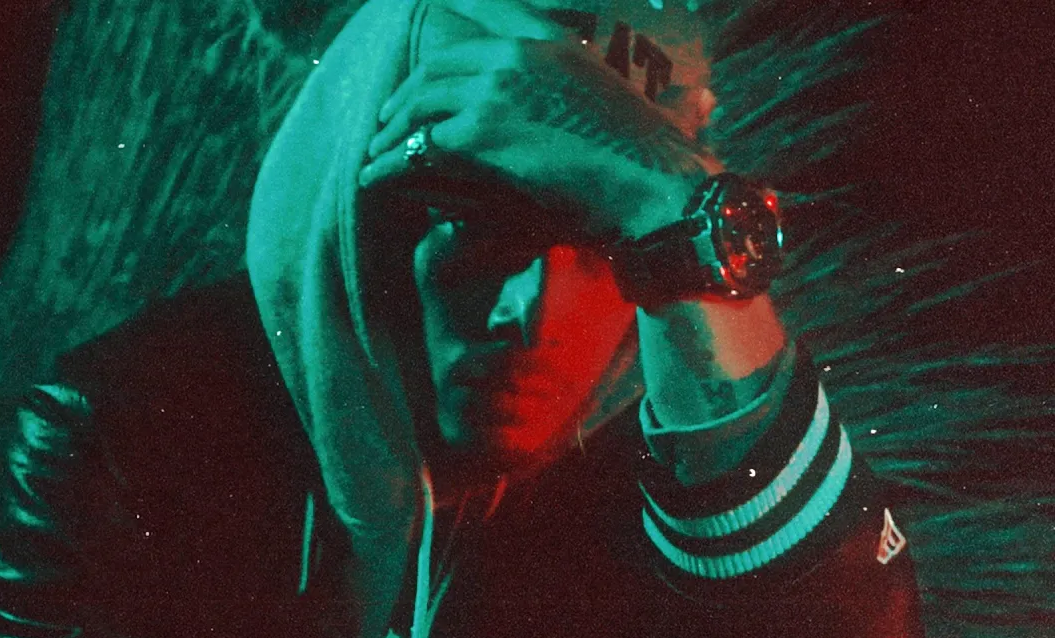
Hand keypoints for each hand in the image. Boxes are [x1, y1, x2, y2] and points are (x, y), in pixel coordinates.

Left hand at [359, 0, 719, 238]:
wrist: (658, 190)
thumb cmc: (655, 165)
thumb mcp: (633, 109)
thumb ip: (610, 96)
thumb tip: (691, 99)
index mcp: (554, 43)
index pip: (487, 15)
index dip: (448, 26)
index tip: (426, 47)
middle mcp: (518, 55)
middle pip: (439, 65)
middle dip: (409, 94)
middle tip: (391, 120)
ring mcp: (494, 89)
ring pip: (420, 102)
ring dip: (393, 128)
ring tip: (378, 150)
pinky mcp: (479, 134)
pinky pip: (417, 146)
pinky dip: (392, 164)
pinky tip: (377, 178)